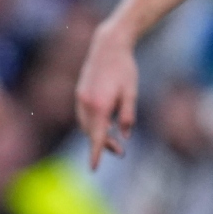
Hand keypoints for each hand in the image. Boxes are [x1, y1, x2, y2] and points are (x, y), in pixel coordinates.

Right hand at [73, 23, 137, 169]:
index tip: (94, 168)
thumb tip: (124, 136)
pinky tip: (105, 124)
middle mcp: (86, 104)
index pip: (97, 136)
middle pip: (91, 133)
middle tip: (120, 152)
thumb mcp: (132, 93)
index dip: (96, 153)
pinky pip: (84, 116)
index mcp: (100, 106)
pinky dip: (92, 124)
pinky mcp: (80, 93)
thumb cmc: (124, 68)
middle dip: (103, 145)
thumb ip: (127, 116)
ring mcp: (80, 98)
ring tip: (113, 139)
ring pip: (85, 125)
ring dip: (97, 134)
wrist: (108, 45)